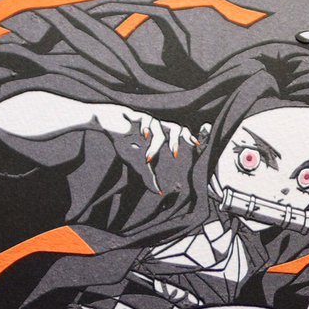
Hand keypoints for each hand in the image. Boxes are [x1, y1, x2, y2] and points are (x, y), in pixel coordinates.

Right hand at [93, 104, 207, 190]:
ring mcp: (151, 122)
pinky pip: (147, 121)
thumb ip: (148, 176)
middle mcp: (159, 128)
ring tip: (149, 157)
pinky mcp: (140, 116)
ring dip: (157, 144)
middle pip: (177, 129)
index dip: (191, 138)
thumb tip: (157, 192)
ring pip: (162, 129)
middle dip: (179, 141)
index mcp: (162, 137)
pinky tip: (143, 136)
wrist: (110, 124)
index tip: (199, 145)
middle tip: (175, 155)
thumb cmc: (125, 141)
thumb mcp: (136, 162)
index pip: (180, 136)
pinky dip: (146, 129)